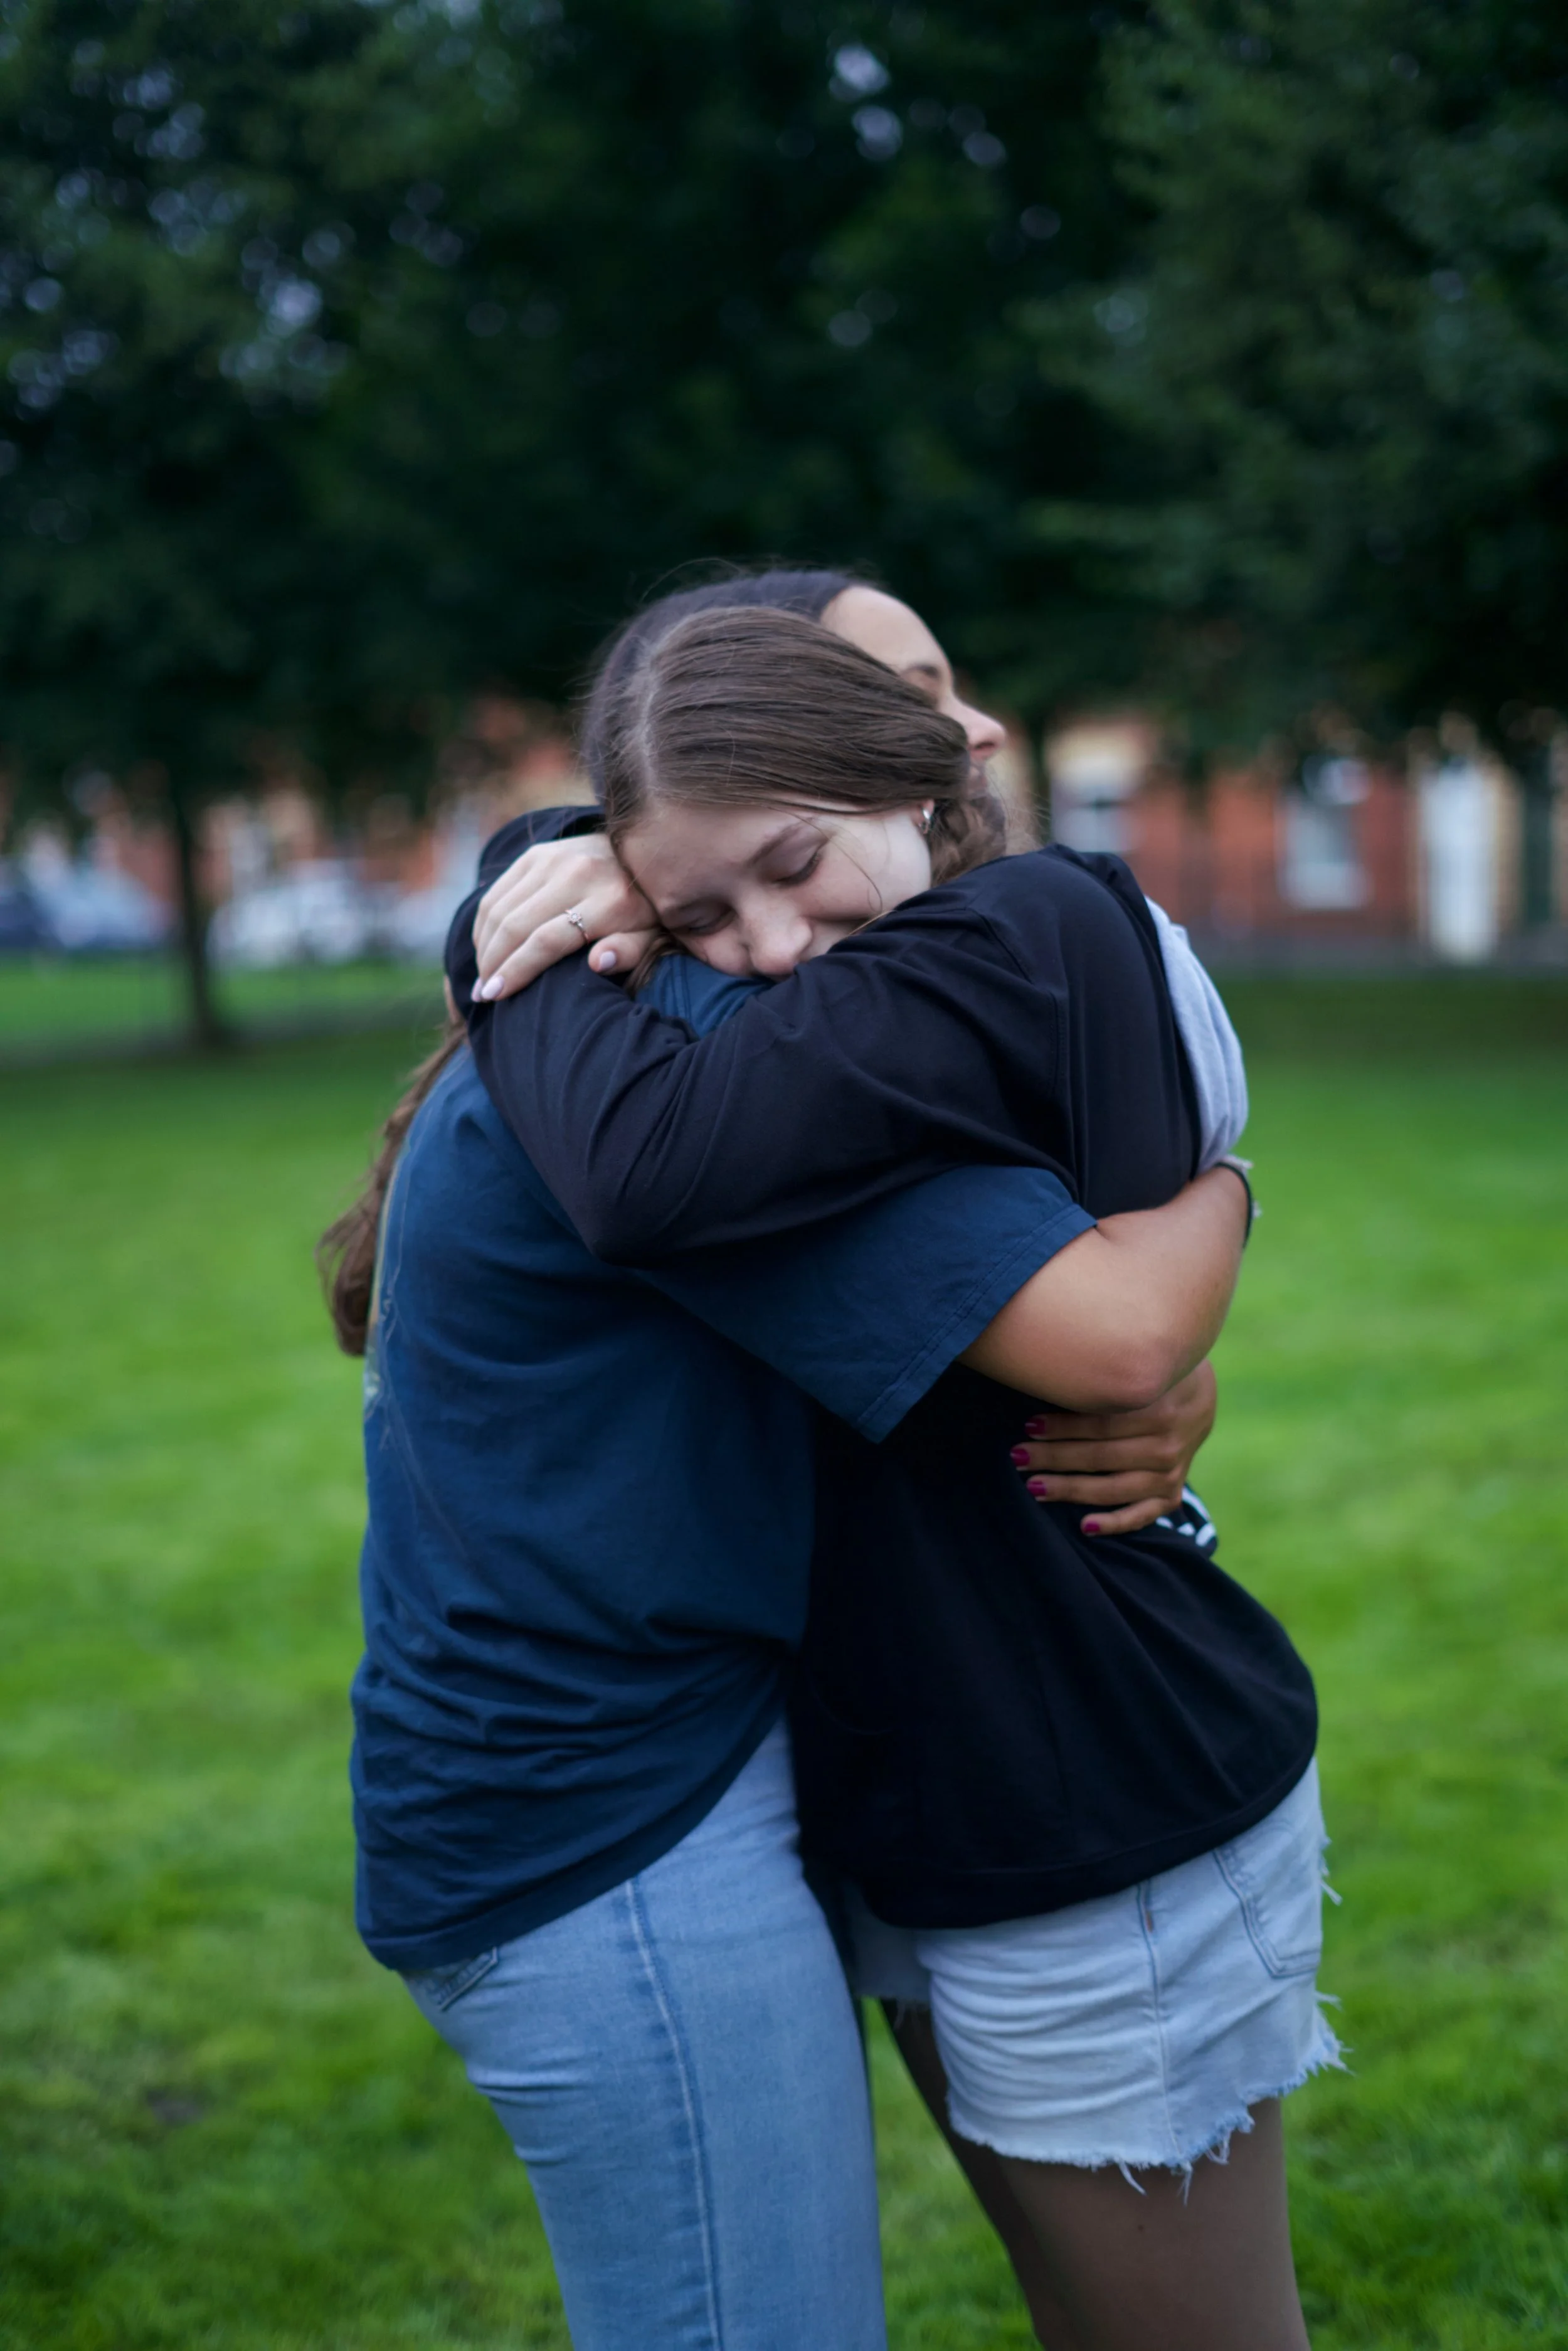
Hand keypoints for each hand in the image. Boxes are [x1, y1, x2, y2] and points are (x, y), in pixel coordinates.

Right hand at [471, 835, 659, 999]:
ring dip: (484, 946)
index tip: (497, 997)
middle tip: (483, 994)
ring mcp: (553, 858)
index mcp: (610, 900)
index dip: (517, 971)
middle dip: (493, 964)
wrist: (644, 856)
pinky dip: (485, 923)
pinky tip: (485, 947)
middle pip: (516, 925)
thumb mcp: (651, 936)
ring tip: (482, 976)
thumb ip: (629, 951)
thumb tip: (598, 963)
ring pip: (500, 908)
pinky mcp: (537, 853)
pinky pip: (498, 891)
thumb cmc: (647, 910)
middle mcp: (578, 873)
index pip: (547, 940)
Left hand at [1009, 1359, 1217, 1538]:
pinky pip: (1142, 1515)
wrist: (1198, 1395)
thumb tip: (1050, 1378)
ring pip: (1114, 1488)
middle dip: (1054, 1457)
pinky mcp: (1172, 1494)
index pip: (1102, 1423)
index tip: (1028, 1426)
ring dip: (1071, 1489)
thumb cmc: (1152, 1374)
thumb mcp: (1137, 1364)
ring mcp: (1171, 1473)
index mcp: (1161, 1408)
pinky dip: (1115, 1523)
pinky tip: (1085, 1526)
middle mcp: (1168, 1445)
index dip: (1062, 1426)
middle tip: (1017, 1456)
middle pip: (1101, 1456)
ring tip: (1035, 1487)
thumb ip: (1106, 1377)